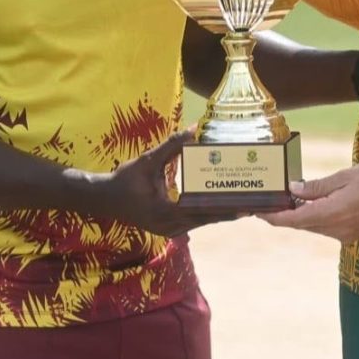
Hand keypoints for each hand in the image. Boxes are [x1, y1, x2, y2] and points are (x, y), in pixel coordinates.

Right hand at [102, 129, 246, 236]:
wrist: (104, 198)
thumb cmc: (124, 180)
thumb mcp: (148, 160)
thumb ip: (172, 146)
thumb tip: (194, 129)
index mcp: (167, 213)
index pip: (203, 211)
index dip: (226, 208)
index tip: (247, 204)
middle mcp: (170, 226)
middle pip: (207, 219)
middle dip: (230, 211)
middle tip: (255, 203)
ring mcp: (169, 230)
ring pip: (202, 222)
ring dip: (221, 213)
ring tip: (245, 204)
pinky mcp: (168, 227)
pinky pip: (194, 221)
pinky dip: (208, 213)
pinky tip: (221, 205)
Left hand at [262, 162, 358, 243]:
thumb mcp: (346, 176)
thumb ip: (318, 186)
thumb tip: (294, 188)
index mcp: (333, 214)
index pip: (295, 220)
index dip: (275, 218)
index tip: (259, 213)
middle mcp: (338, 230)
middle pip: (303, 225)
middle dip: (285, 216)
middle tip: (269, 203)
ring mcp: (346, 235)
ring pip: (315, 227)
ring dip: (301, 216)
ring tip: (288, 201)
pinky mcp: (353, 234)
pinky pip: (327, 228)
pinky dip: (316, 218)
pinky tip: (312, 205)